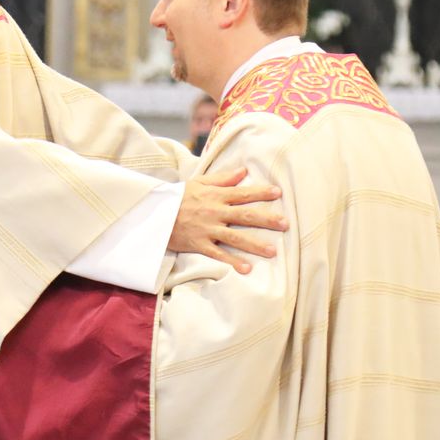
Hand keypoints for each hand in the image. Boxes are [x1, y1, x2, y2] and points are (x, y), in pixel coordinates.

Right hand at [168, 167, 287, 273]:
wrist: (154, 213)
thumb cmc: (178, 197)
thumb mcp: (199, 182)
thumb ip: (223, 178)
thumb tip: (244, 171)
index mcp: (215, 196)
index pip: (242, 193)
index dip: (261, 192)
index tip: (278, 192)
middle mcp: (214, 212)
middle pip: (245, 215)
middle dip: (266, 219)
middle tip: (285, 223)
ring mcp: (207, 230)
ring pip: (235, 237)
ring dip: (255, 244)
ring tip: (273, 251)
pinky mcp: (199, 244)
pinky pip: (218, 255)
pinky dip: (232, 262)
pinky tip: (247, 269)